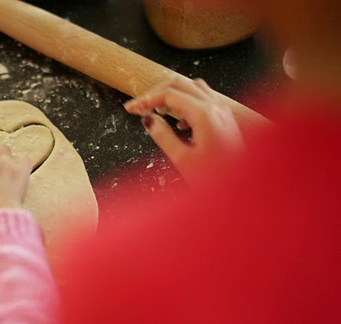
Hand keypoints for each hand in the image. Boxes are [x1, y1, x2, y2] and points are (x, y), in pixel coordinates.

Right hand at [124, 77, 243, 185]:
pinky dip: (185, 102)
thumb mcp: (182, 159)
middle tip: (139, 105)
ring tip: (157, 109)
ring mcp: (222, 111)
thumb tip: (148, 119)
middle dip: (156, 93)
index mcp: (204, 114)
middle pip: (180, 84)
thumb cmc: (217, 178)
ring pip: (192, 88)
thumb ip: (163, 135)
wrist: (244, 189)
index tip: (131, 108)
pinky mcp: (224, 119)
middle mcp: (215, 107)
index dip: (146, 99)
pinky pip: (203, 99)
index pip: (169, 94)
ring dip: (172, 94)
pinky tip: (178, 121)